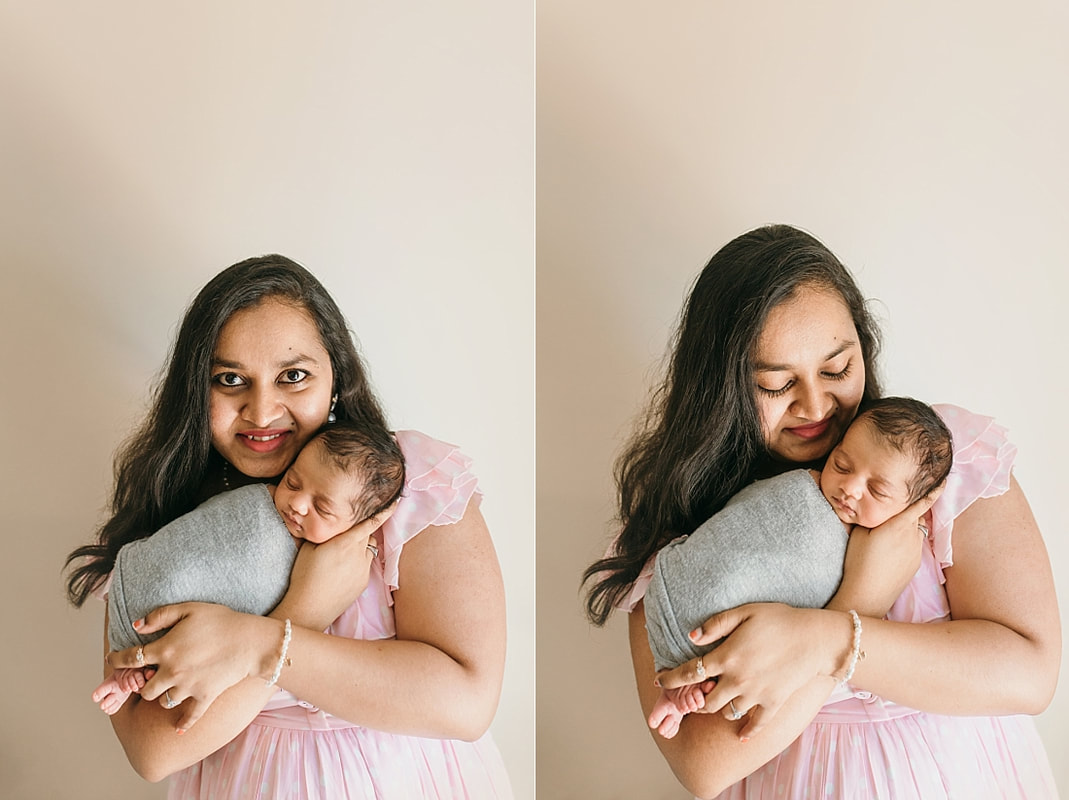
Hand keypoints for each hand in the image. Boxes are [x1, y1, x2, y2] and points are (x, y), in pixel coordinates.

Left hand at [106, 602, 277, 731]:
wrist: (251, 641)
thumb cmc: (221, 621)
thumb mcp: (189, 609)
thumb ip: (160, 616)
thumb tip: (136, 625)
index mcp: (165, 649)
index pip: (130, 659)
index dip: (117, 659)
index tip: (113, 660)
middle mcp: (171, 673)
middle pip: (144, 688)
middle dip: (143, 682)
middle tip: (149, 675)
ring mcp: (187, 688)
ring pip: (163, 701)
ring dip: (162, 695)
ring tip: (168, 688)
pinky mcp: (204, 697)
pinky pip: (189, 717)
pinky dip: (183, 724)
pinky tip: (178, 730)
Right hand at [281, 504, 395, 629]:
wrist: (309, 608)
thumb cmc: (304, 576)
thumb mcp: (309, 547)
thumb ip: (325, 532)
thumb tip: (330, 522)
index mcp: (345, 542)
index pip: (370, 522)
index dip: (383, 511)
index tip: (395, 502)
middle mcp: (359, 554)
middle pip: (369, 534)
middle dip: (363, 529)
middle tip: (350, 530)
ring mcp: (364, 569)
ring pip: (370, 549)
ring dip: (362, 546)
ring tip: (344, 552)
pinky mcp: (364, 582)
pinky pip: (367, 564)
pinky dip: (360, 561)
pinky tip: (343, 569)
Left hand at [655, 603, 843, 738]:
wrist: (816, 638)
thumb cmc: (779, 620)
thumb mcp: (745, 612)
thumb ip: (716, 624)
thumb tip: (692, 636)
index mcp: (727, 657)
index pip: (689, 673)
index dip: (670, 678)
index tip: (658, 680)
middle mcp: (737, 680)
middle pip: (705, 700)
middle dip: (694, 698)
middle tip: (691, 693)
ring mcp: (756, 694)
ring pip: (726, 712)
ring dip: (716, 709)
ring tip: (714, 702)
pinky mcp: (773, 703)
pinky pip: (756, 725)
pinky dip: (747, 733)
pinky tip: (741, 737)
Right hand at [832, 482, 944, 616]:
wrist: (867, 594)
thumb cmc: (858, 561)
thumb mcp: (859, 532)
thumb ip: (871, 516)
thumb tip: (872, 506)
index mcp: (899, 525)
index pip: (920, 503)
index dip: (932, 491)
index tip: (942, 479)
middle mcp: (913, 537)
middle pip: (916, 516)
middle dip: (909, 510)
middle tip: (896, 505)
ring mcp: (916, 552)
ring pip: (916, 532)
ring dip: (908, 527)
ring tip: (891, 531)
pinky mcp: (915, 565)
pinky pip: (915, 546)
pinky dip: (907, 542)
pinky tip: (890, 550)